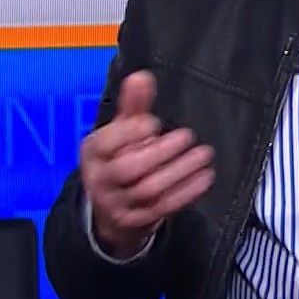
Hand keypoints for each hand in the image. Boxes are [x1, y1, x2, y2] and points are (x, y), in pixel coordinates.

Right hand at [81, 71, 214, 258]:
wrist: (110, 209)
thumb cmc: (118, 158)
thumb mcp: (120, 131)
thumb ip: (132, 105)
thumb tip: (142, 77)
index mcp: (92, 152)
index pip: (105, 143)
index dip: (129, 132)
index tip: (154, 123)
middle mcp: (100, 179)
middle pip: (127, 169)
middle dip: (159, 152)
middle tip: (187, 137)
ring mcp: (117, 204)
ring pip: (147, 190)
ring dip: (179, 172)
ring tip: (203, 154)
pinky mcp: (136, 221)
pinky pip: (163, 208)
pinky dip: (186, 192)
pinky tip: (205, 177)